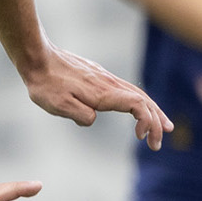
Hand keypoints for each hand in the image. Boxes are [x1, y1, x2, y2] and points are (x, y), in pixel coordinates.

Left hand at [23, 47, 171, 145]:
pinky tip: (139, 109)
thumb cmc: (45, 84)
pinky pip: (128, 90)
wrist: (37, 57)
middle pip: (144, 101)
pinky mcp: (100, 77)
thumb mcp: (58, 106)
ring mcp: (106, 79)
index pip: (137, 105)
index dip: (146, 121)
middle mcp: (109, 84)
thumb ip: (81, 115)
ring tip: (163, 126)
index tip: (141, 137)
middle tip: (158, 143)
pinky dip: (140, 103)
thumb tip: (94, 119)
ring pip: (138, 95)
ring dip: (153, 112)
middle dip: (156, 122)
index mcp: (103, 93)